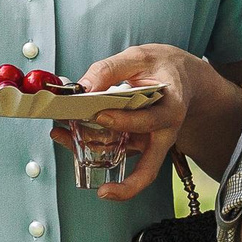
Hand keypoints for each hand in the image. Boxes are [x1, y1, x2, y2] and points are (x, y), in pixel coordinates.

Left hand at [49, 44, 208, 201]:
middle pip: (149, 169)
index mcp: (171, 109)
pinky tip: (64, 133)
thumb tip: (84, 87)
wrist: (180, 77)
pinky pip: (112, 151)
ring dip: (91, 156)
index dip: (126, 122)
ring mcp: (148, 141)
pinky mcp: (133, 143)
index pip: (151, 122)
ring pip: (123, 161)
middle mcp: (162, 133)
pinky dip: (86, 145)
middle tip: (97, 181)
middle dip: (126, 184)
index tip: (101, 115)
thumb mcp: (140, 57)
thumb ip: (111, 69)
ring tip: (61, 136)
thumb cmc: (163, 67)